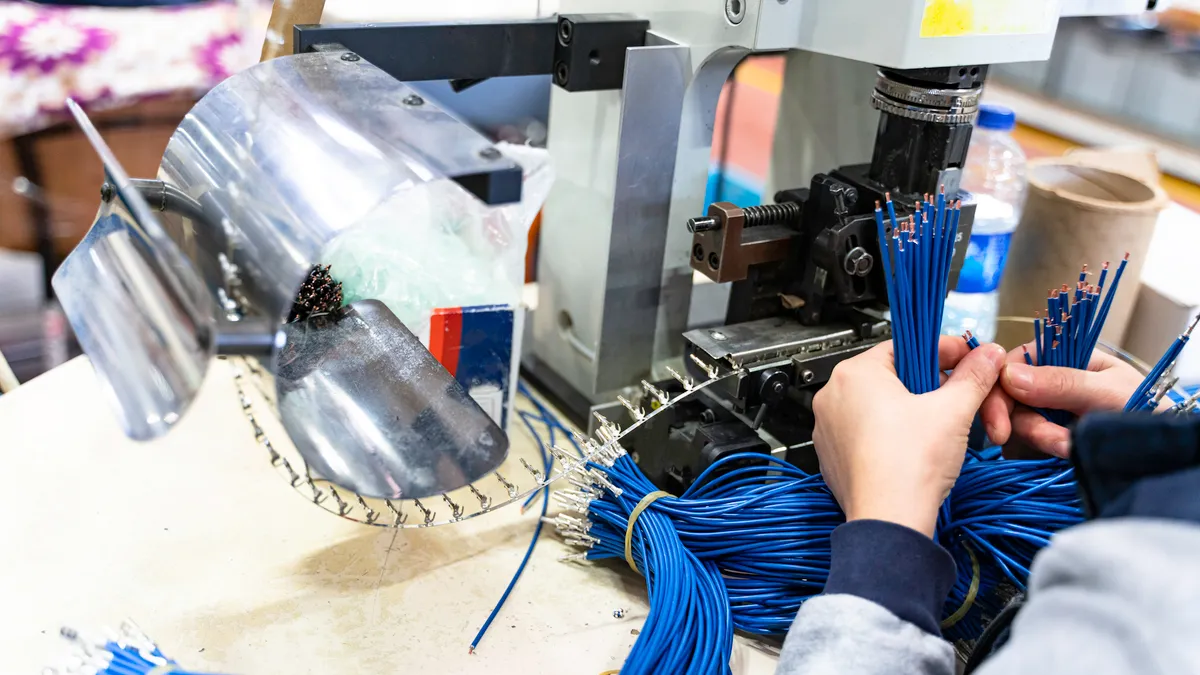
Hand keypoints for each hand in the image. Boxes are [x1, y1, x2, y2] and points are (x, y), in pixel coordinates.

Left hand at [812, 337, 1005, 536]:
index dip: (943, 351)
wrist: (889, 521)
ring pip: (879, 406)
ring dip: (911, 410)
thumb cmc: (909, 465)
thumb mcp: (953, 410)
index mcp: (855, 373)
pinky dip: (892, 434)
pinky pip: (866, 433)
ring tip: (939, 425)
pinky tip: (915, 448)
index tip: (967, 358)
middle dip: (930, 384)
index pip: (905, 346)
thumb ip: (974, 376)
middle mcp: (833, 396)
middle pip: (892, 376)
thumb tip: (987, 355)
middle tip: (958, 395)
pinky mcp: (834, 455)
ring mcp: (830, 428)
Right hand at [980, 345, 1143, 457]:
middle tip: (1013, 438)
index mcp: (1066, 356)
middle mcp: (1053, 380)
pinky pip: (1030, 439)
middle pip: (1009, 392)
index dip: (998, 384)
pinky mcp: (1051, 435)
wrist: (1167, 454)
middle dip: (1015, 418)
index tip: (995, 415)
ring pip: (1018, 419)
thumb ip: (1061, 382)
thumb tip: (1009, 375)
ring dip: (1039, 436)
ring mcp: (1051, 408)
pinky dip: (1045, 447)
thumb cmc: (1148, 413)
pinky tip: (1067, 452)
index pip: (1016, 361)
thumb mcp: (1107, 393)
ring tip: (1069, 447)